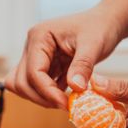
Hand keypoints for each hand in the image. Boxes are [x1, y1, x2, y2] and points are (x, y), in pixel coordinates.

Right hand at [5, 6, 120, 108]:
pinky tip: (66, 95)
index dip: (48, 92)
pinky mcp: (44, 66)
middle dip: (41, 97)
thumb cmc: (99, 27)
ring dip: (41, 97)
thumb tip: (76, 87)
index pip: (33, 72)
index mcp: (39, 37)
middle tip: (66, 105)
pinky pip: (37, 86)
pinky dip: (48, 94)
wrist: (105, 22)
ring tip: (64, 101)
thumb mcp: (93, 45)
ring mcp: (36, 57)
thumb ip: (83, 65)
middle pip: (22, 82)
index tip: (66, 104)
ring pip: (24, 85)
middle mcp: (32, 46)